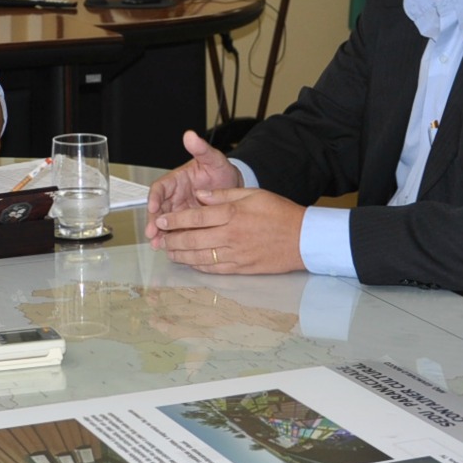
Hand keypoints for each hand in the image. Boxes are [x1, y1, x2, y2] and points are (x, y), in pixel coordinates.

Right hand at [144, 131, 243, 238]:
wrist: (235, 188)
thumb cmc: (222, 172)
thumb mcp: (214, 160)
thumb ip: (201, 149)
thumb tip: (190, 135)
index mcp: (177, 180)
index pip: (160, 188)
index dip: (154, 197)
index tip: (153, 206)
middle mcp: (175, 196)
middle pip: (158, 209)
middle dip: (153, 221)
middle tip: (152, 232)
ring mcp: (180, 211)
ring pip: (164, 222)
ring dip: (159, 233)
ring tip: (157, 244)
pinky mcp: (187, 223)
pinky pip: (176, 231)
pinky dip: (171, 240)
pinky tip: (169, 249)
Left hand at [149, 187, 304, 273]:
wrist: (303, 238)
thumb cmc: (280, 213)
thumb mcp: (253, 194)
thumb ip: (223, 195)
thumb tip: (200, 195)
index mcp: (233, 214)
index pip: (195, 217)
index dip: (175, 219)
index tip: (161, 219)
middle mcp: (231, 235)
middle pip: (193, 238)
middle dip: (172, 238)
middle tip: (160, 237)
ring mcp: (235, 254)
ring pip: (200, 256)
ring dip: (180, 254)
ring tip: (169, 251)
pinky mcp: (241, 268)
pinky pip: (213, 268)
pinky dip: (198, 265)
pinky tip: (189, 261)